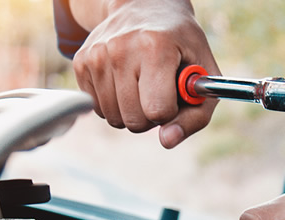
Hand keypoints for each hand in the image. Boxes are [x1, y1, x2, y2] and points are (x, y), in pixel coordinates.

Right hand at [71, 0, 219, 147]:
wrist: (145, 7)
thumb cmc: (182, 46)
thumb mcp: (204, 75)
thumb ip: (195, 116)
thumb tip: (166, 141)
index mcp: (155, 47)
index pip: (158, 111)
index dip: (170, 112)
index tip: (174, 94)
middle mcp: (120, 48)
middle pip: (134, 120)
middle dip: (151, 116)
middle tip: (159, 91)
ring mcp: (96, 55)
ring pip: (113, 119)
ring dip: (132, 112)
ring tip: (142, 84)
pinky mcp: (80, 62)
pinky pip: (97, 109)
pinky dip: (114, 104)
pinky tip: (125, 80)